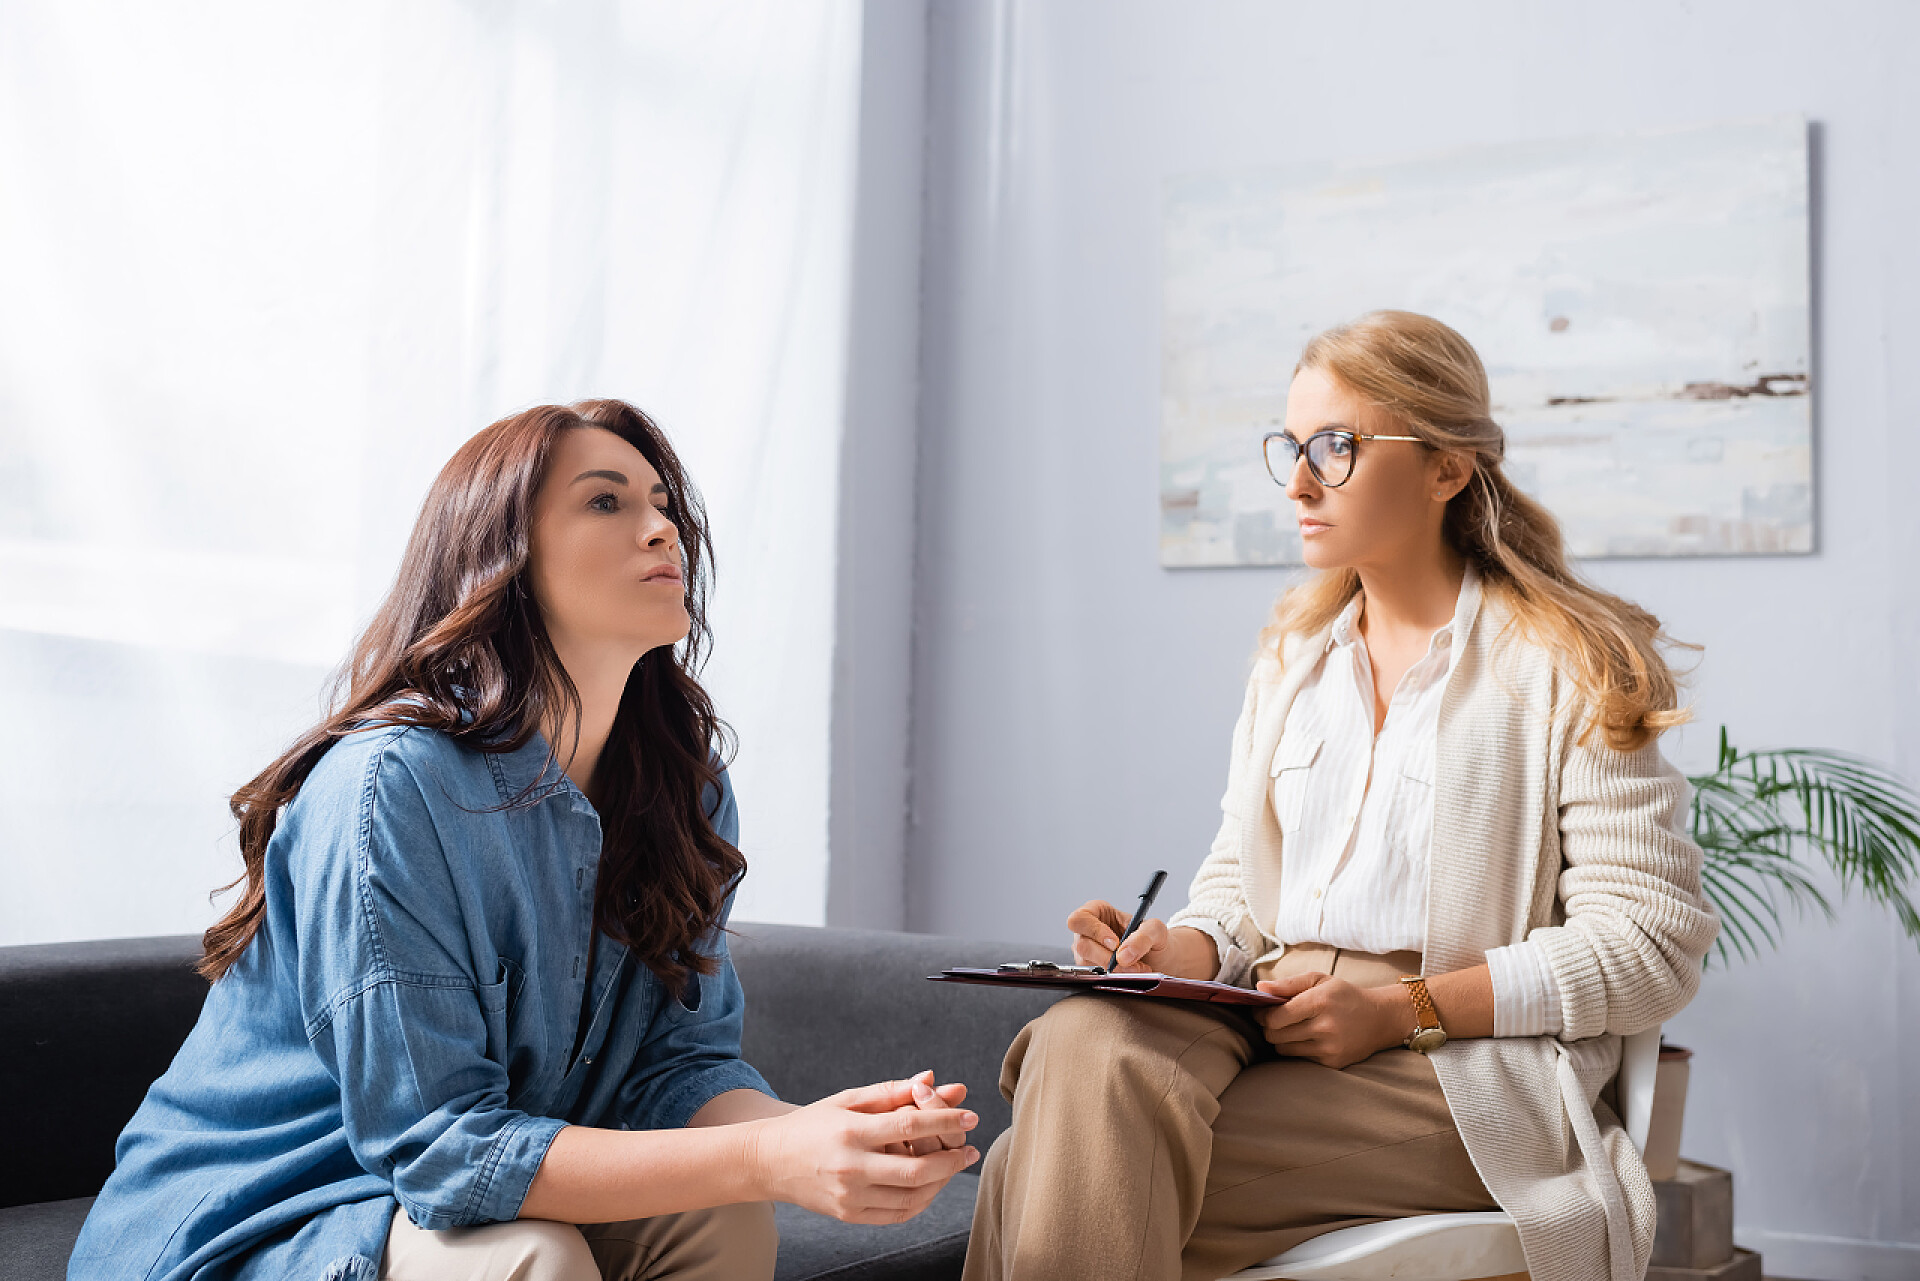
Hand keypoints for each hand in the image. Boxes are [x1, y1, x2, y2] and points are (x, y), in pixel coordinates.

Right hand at [747, 1079, 979, 1224]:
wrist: (770, 1161)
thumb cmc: (814, 1124)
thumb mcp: (849, 1100)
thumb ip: (892, 1092)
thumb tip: (933, 1079)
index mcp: (850, 1131)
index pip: (908, 1125)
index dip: (945, 1119)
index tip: (970, 1115)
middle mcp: (851, 1167)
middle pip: (916, 1170)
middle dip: (953, 1160)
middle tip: (972, 1148)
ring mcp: (850, 1197)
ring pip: (912, 1197)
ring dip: (942, 1182)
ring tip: (955, 1164)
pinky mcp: (849, 1216)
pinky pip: (898, 1214)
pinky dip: (922, 1201)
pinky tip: (932, 1184)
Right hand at [1067, 902, 1218, 977]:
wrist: (1159, 957)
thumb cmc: (1153, 938)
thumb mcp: (1156, 930)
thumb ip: (1143, 936)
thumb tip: (1123, 955)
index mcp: (1097, 911)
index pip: (1079, 919)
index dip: (1094, 931)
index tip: (1115, 943)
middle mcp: (1087, 931)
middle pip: (1081, 944)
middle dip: (1107, 956)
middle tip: (1129, 961)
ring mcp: (1086, 951)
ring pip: (1087, 963)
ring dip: (1114, 969)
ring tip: (1138, 968)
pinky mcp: (1090, 969)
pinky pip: (1094, 975)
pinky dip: (1115, 976)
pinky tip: (1131, 973)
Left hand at [1254, 972, 1406, 1068]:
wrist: (1380, 1019)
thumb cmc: (1344, 996)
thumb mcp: (1319, 980)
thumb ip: (1287, 983)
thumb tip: (1260, 988)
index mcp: (1319, 1002)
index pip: (1276, 1017)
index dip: (1261, 1015)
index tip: (1260, 1011)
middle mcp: (1325, 1027)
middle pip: (1275, 1036)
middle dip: (1268, 1028)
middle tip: (1273, 1020)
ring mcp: (1330, 1048)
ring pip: (1284, 1050)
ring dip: (1282, 1040)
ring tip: (1291, 1028)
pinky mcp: (1333, 1063)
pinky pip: (1300, 1059)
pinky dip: (1298, 1049)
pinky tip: (1308, 1038)